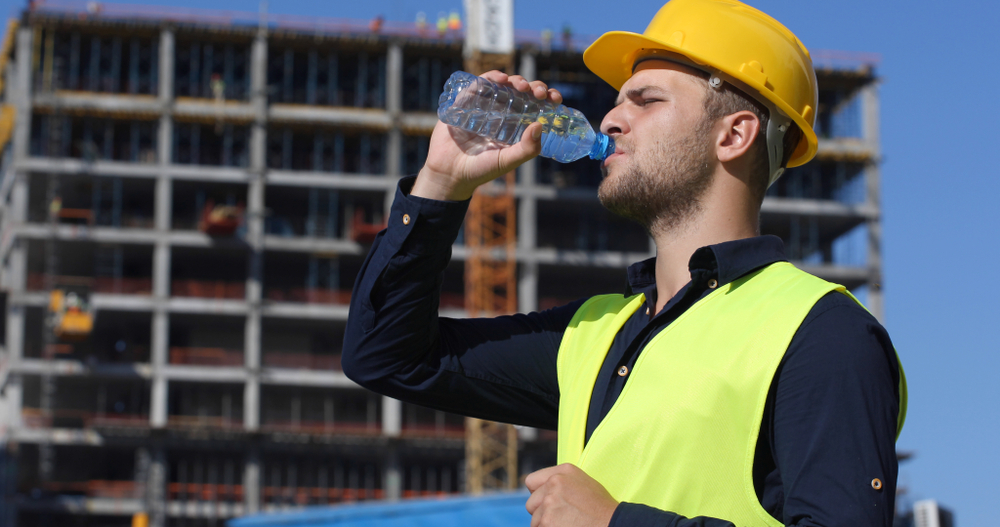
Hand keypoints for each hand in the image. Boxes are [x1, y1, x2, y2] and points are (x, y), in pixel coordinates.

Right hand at [412, 71, 562, 200]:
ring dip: (515, 80)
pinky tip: (500, 80)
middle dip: (533, 87)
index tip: (555, 98)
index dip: (546, 98)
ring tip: (522, 86)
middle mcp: (501, 112)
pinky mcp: (465, 102)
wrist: (450, 174)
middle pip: (521, 92)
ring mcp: (483, 106)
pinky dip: (490, 78)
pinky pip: (478, 85)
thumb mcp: (507, 161)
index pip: (534, 106)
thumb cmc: (480, 170)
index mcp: (514, 125)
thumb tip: (540, 126)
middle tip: (539, 93)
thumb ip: (526, 149)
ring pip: (503, 85)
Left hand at [524, 463, 617, 526]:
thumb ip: (560, 482)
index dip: (537, 494)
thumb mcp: (583, 483)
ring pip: (535, 520)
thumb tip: (542, 490)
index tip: (545, 501)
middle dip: (541, 512)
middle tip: (561, 517)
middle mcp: (554, 484)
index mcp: (562, 472)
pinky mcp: (547, 522)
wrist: (612, 523)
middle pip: (531, 504)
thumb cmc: (600, 508)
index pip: (531, 482)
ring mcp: (549, 503)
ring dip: (546, 524)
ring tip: (566, 524)